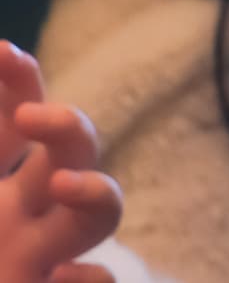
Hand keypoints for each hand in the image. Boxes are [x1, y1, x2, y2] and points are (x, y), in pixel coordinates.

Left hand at [0, 44, 121, 282]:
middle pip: (71, 153)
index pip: (13, 118)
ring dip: (94, 191)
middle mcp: (17, 218)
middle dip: (65, 126)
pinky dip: (89, 280)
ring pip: (98, 214)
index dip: (17, 81)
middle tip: (32, 119)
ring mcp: (36, 262)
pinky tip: (62, 278)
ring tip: (63, 188)